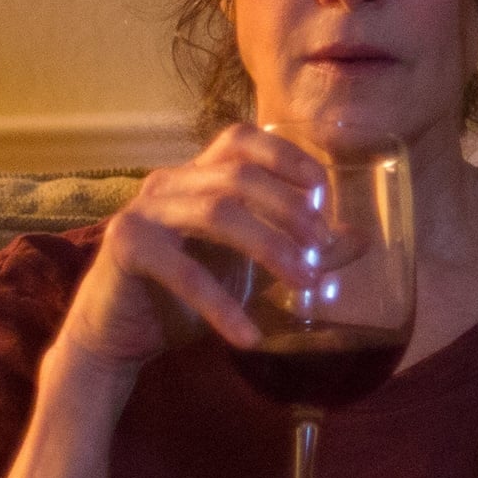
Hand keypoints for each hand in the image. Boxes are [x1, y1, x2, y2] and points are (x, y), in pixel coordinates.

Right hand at [55, 125, 332, 373]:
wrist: (119, 335)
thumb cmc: (185, 297)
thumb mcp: (249, 270)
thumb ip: (297, 251)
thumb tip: (358, 239)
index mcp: (197, 178)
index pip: (241, 141)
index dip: (285, 156)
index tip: (323, 191)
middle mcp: (169, 184)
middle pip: (239, 175)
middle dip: (290, 208)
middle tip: (323, 248)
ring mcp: (143, 211)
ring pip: (216, 211)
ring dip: (270, 246)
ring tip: (305, 282)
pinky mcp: (125, 247)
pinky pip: (183, 271)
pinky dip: (222, 305)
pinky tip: (249, 337)